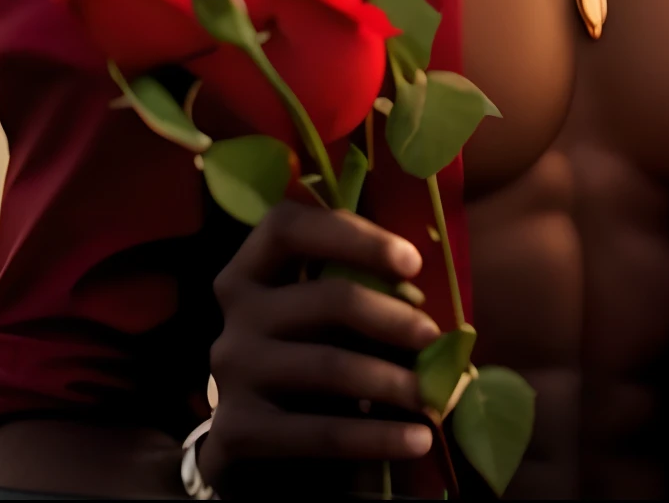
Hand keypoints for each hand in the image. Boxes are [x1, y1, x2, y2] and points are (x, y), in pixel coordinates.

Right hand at [199, 202, 439, 496]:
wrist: (251, 436)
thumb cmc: (304, 350)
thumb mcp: (319, 312)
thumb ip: (354, 289)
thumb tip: (428, 297)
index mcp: (252, 269)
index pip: (288, 227)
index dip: (353, 236)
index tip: (413, 262)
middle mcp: (236, 313)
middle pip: (326, 298)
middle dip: (391, 317)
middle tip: (434, 336)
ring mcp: (233, 372)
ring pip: (329, 366)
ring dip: (393, 381)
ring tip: (435, 396)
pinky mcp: (239, 430)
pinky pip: (320, 433)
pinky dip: (377, 437)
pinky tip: (417, 442)